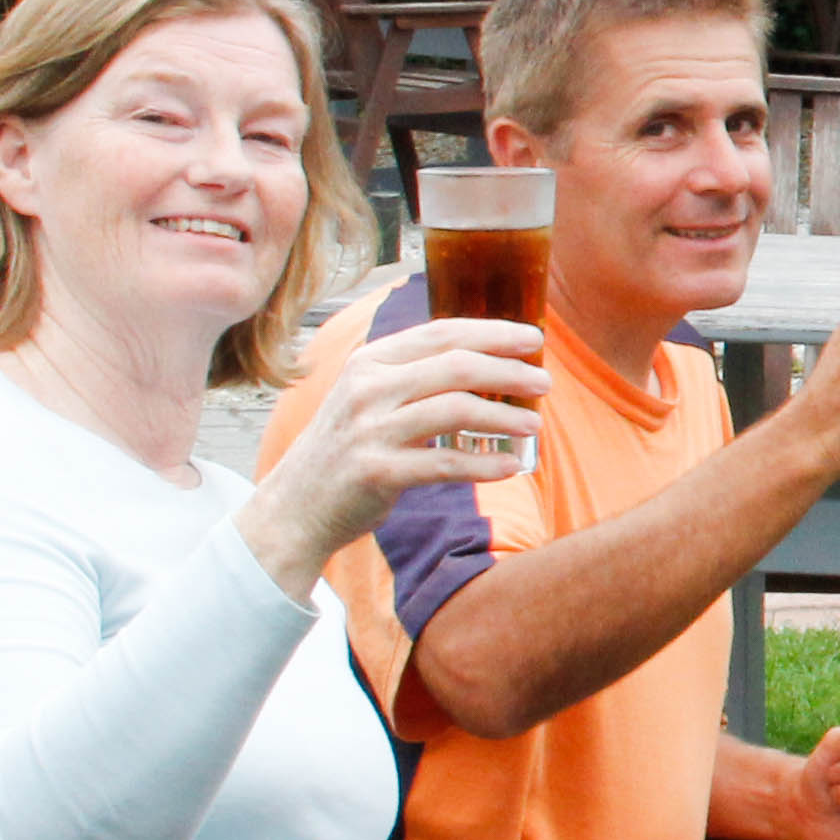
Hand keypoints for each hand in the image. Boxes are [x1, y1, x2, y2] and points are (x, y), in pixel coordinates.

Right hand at [233, 321, 552, 595]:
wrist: (295, 506)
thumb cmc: (346, 449)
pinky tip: (510, 466)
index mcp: (369, 362)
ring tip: (534, 423)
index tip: (534, 339)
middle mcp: (368, 388)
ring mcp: (370, 430)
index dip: (493, 333)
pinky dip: (484, 464)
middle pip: (455, 366)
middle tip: (544, 383)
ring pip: (455, 409)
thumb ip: (414, 377)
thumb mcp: (368, 398)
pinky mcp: (377, 472)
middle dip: (509, 371)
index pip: (441, 333)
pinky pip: (445, 463)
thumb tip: (488, 363)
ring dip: (504, 416)